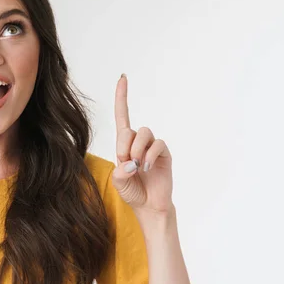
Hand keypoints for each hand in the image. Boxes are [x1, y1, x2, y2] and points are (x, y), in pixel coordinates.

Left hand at [111, 74, 173, 213]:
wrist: (148, 206)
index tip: (123, 77)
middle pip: (128, 129)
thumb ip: (119, 173)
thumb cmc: (132, 191)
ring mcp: (152, 147)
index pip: (121, 116)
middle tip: (127, 165)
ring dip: (137, 150)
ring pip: (143, 133)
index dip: (121, 97)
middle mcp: (138, 142)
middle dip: (123, 147)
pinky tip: (148, 169)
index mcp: (123, 144)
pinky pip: (157, 145)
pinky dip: (150, 156)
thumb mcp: (118, 182)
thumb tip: (130, 163)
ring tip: (138, 166)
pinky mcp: (164, 154)